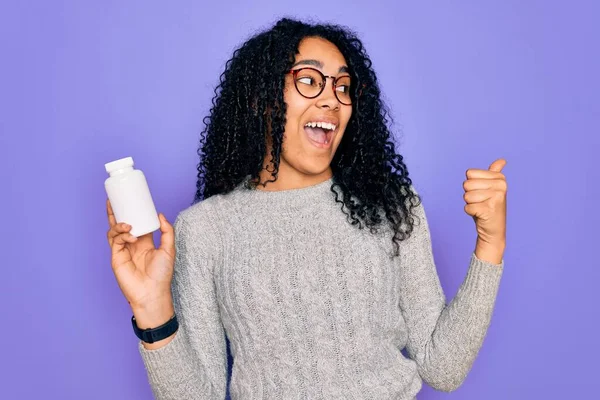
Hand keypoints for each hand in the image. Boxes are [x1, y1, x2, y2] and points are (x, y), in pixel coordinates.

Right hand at [106, 199, 175, 314]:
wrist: (152, 292)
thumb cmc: (162, 274)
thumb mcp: (169, 249)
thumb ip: (167, 232)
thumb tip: (160, 214)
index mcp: (144, 241)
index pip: (136, 222)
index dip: (132, 211)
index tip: (131, 199)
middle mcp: (131, 244)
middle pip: (120, 223)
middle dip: (115, 211)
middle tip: (112, 199)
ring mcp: (122, 250)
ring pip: (114, 230)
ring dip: (119, 224)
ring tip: (128, 224)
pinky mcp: (116, 257)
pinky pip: (114, 240)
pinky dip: (121, 234)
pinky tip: (130, 235)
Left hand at [463, 159, 507, 247]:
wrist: (494, 229)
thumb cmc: (489, 206)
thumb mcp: (491, 188)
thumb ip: (494, 173)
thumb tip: (502, 160)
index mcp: (500, 178)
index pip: (469, 173)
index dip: (471, 184)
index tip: (482, 191)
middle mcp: (501, 186)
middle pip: (466, 184)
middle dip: (469, 195)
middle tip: (481, 201)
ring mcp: (497, 197)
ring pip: (466, 196)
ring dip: (470, 204)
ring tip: (481, 207)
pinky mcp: (489, 209)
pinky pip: (467, 207)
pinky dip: (470, 212)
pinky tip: (481, 215)